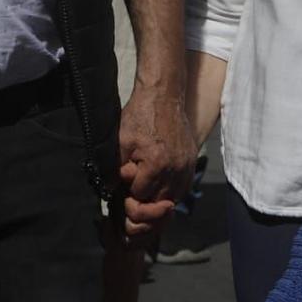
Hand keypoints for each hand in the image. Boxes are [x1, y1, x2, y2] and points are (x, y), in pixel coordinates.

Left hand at [117, 81, 195, 242]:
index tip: (125, 182)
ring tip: (146, 188)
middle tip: (133, 190)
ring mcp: (187, 168)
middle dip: (144, 201)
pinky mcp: (192, 164)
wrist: (163, 96)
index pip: (140, 196)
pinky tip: (159, 184)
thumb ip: (116, 169)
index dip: (129, 192)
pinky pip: (183, 189)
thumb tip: (109, 191)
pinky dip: (171, 191)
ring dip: (158, 199)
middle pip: (159, 204)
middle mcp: (175, 170)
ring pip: (173, 200)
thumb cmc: (140, 115)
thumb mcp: (121, 142)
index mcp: (156, 164)